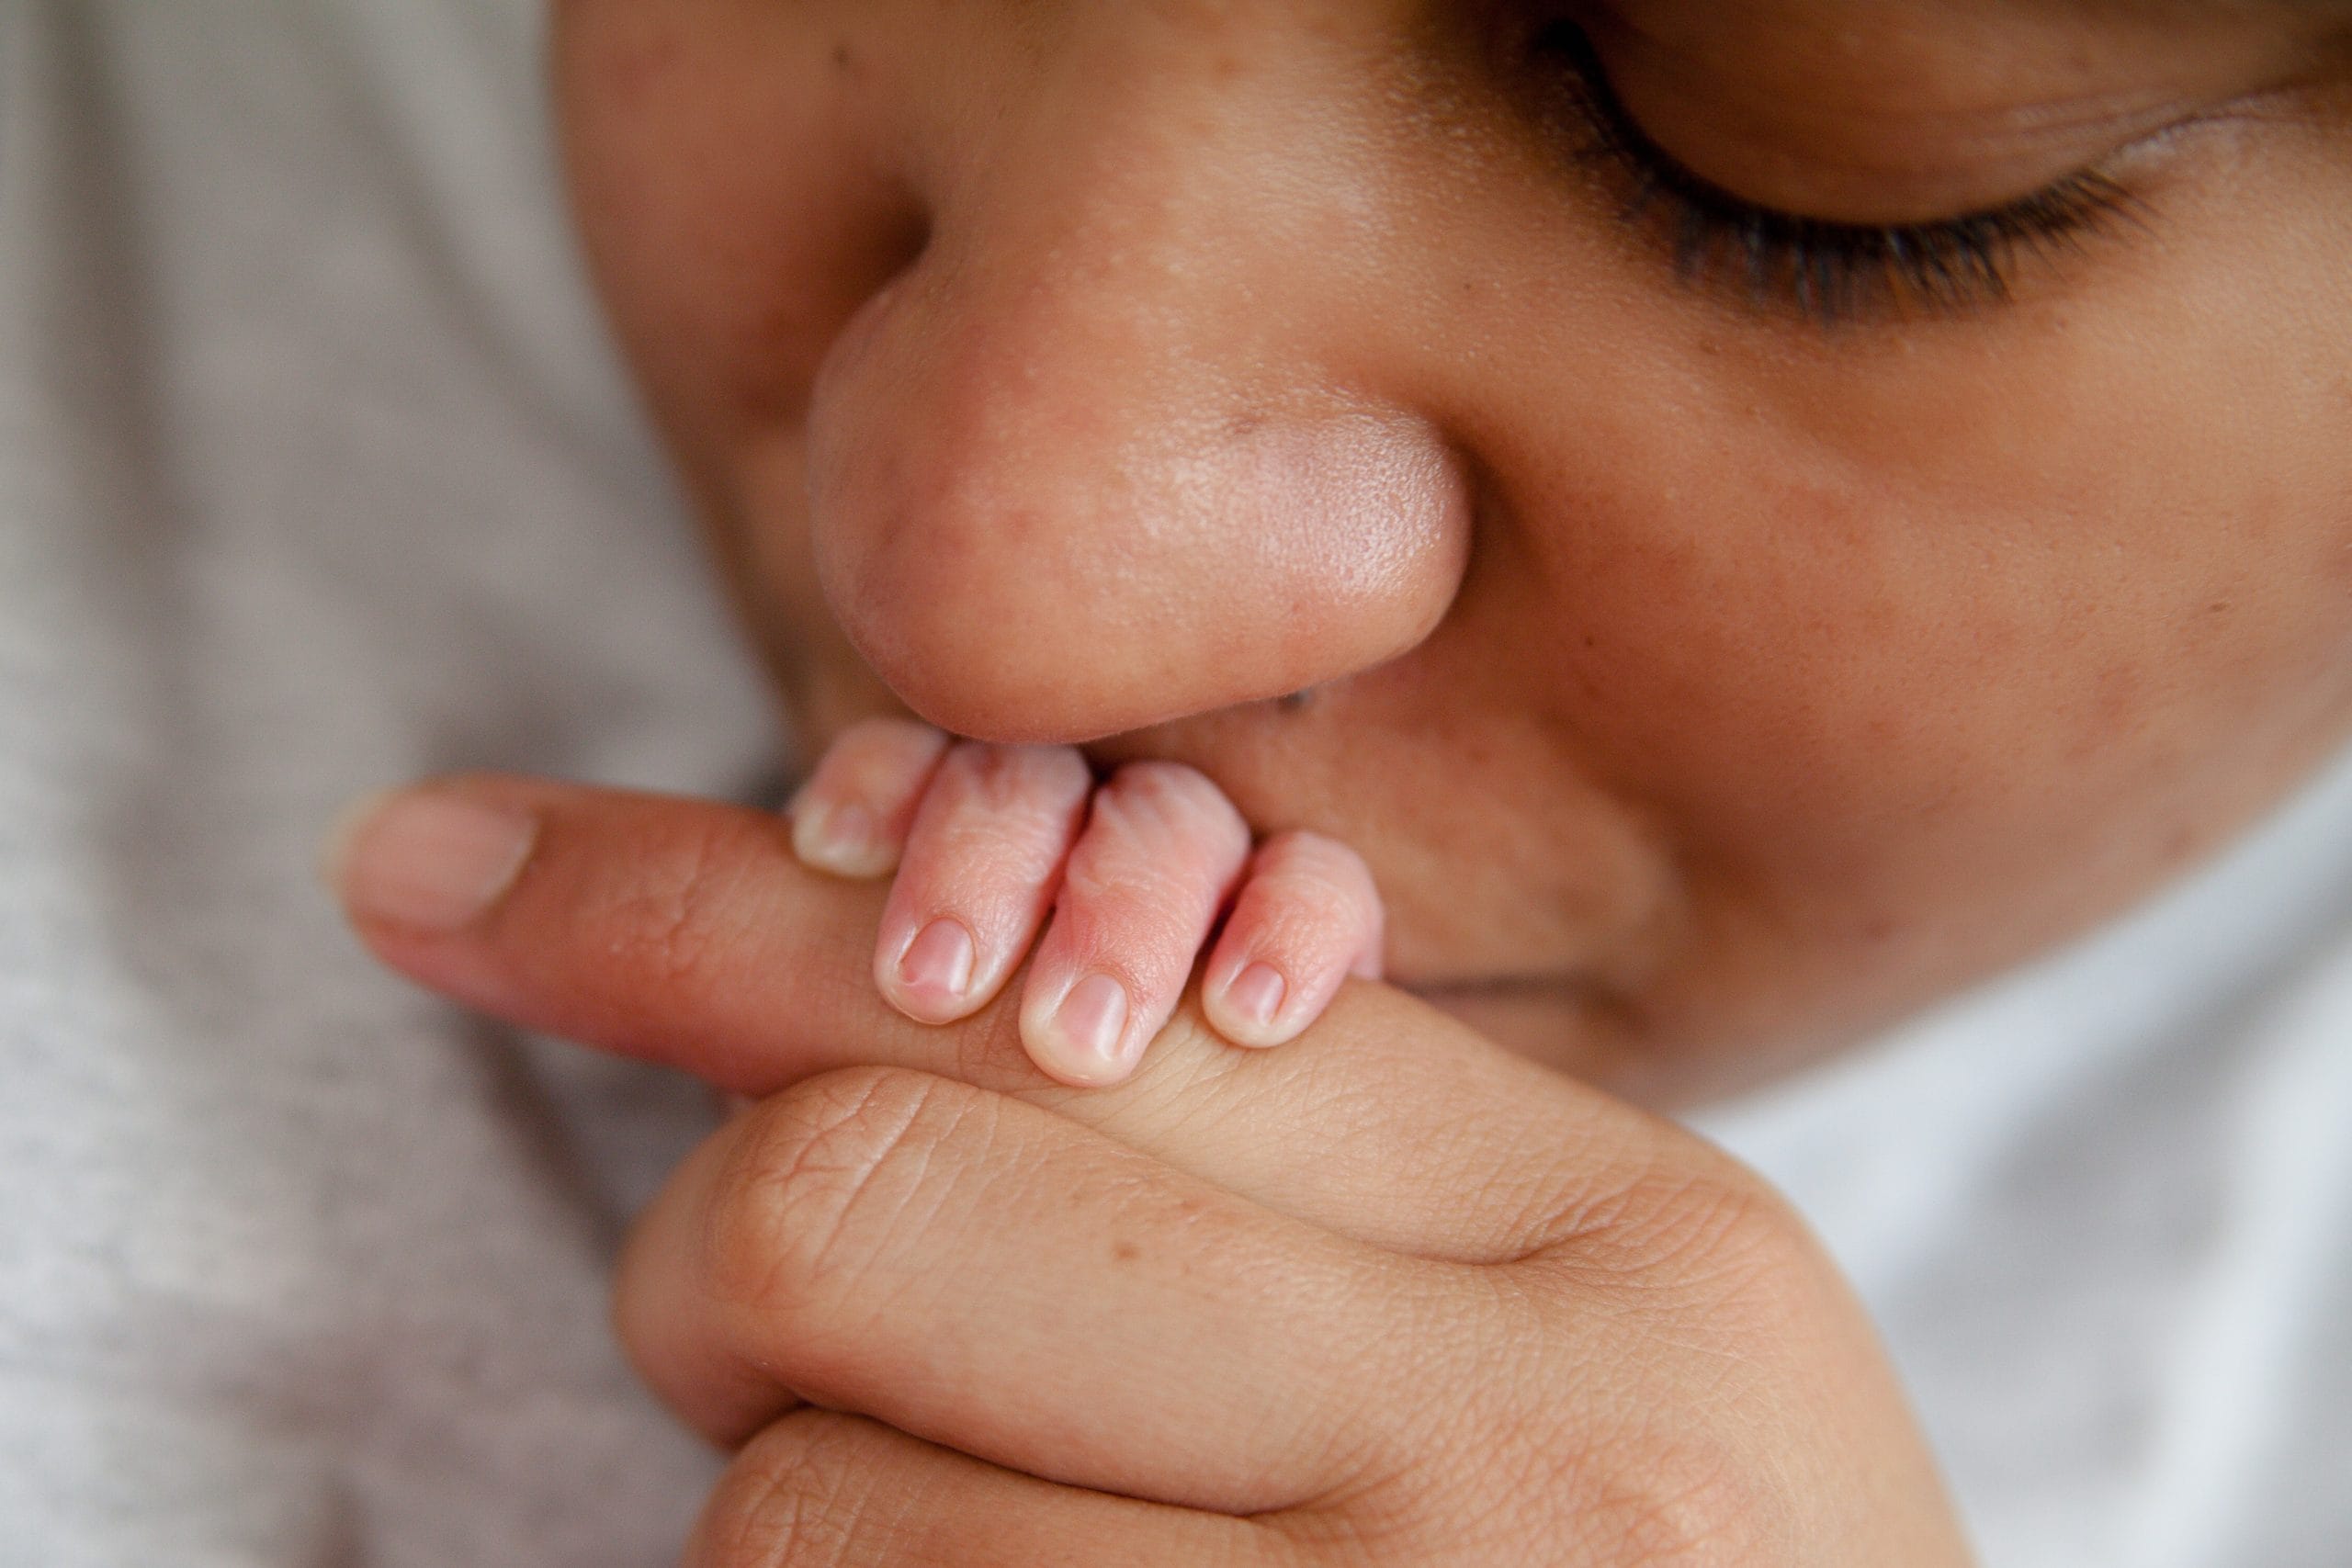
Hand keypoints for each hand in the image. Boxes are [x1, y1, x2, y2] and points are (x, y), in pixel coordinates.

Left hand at [330, 775, 1971, 1566]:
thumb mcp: (1536, 1359)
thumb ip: (1241, 1176)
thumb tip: (785, 1032)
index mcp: (1623, 1239)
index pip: (1058, 993)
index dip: (698, 913)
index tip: (432, 870)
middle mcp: (1531, 1448)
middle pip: (850, 1198)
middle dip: (727, 1272)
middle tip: (813, 1370)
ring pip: (789, 1512)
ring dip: (799, 1530)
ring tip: (1013, 1567)